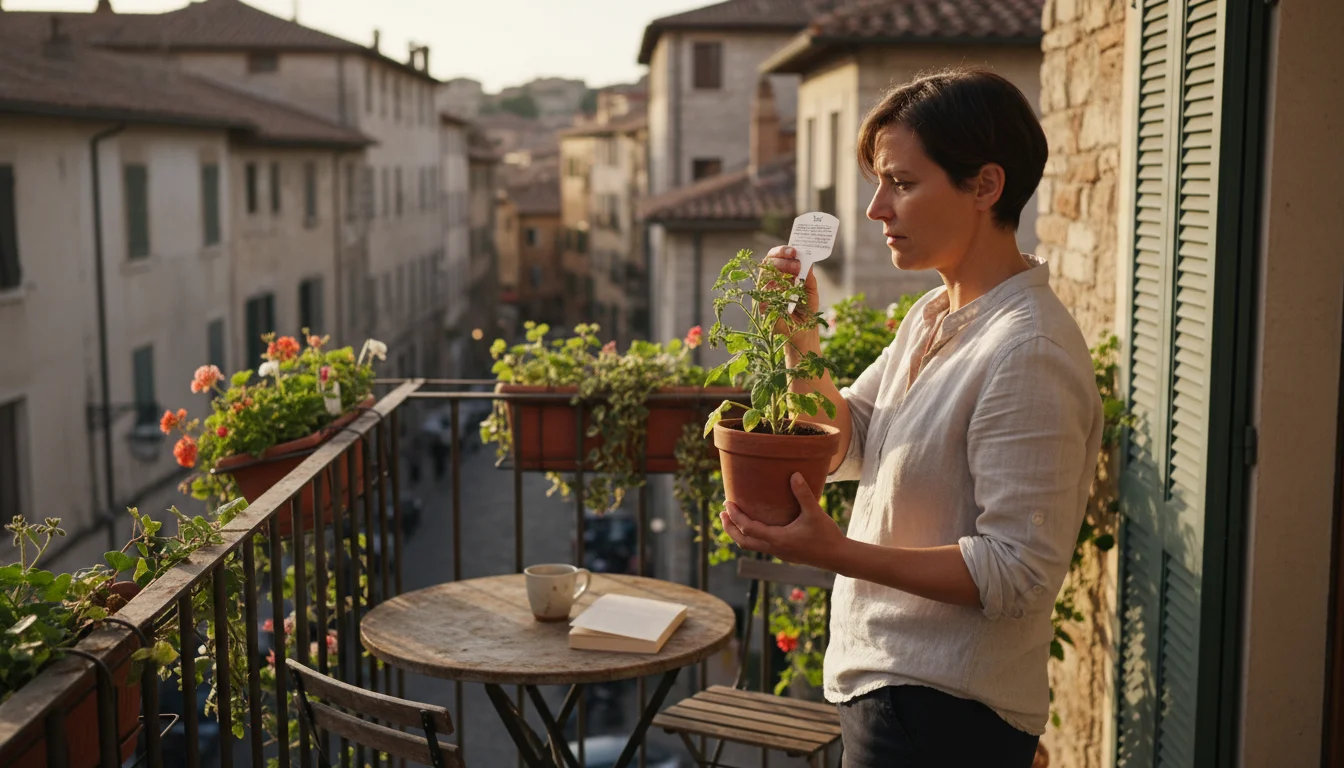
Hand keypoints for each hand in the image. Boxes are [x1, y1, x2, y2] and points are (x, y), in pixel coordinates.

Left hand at [720, 473, 846, 568]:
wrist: (839, 557)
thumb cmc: (827, 535)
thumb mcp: (815, 513)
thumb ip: (803, 494)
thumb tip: (794, 474)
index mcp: (778, 539)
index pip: (748, 529)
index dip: (735, 516)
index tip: (726, 503)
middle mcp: (775, 548)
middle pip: (743, 542)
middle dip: (730, 528)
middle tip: (722, 513)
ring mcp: (779, 553)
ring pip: (752, 546)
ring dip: (739, 533)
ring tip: (733, 519)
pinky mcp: (785, 554)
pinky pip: (761, 546)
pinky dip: (752, 536)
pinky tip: (757, 525)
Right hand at [759, 245, 820, 333]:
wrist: (804, 331)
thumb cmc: (807, 310)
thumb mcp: (811, 291)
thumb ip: (809, 277)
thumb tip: (808, 261)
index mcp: (781, 275)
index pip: (776, 257)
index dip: (782, 252)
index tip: (794, 251)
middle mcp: (770, 281)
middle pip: (768, 263)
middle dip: (783, 261)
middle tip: (797, 264)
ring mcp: (765, 293)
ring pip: (764, 275)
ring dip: (779, 271)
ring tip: (795, 272)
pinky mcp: (762, 306)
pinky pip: (762, 294)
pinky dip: (771, 289)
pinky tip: (781, 287)